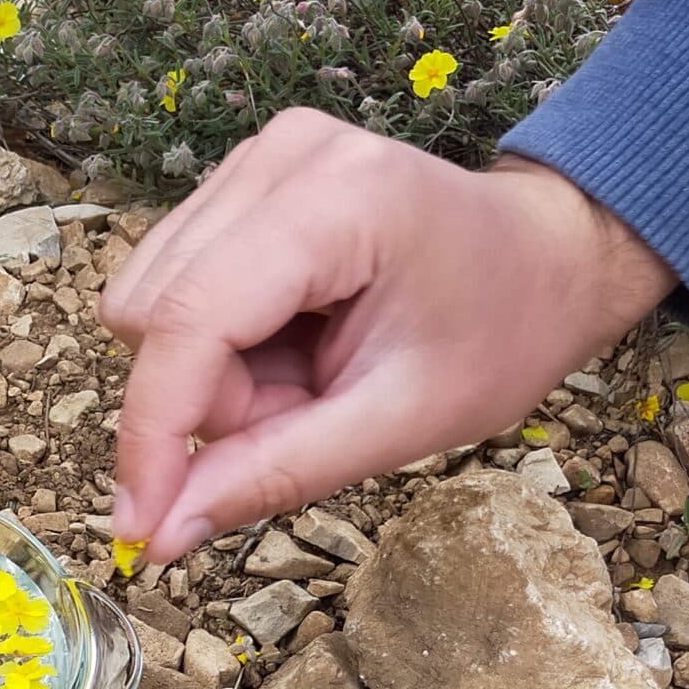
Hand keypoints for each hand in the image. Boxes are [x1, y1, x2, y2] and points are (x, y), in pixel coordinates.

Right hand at [103, 111, 676, 559]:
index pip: (190, 319)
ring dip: (213, 374)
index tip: (139, 525)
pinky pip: (174, 280)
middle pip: (156, 313)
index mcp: (339, 201)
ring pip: (152, 301)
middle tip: (305, 417)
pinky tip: (293, 343)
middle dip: (210, 400)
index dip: (152, 432)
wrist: (549, 259)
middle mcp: (283, 156)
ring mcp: (259, 155)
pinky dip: (220, 342)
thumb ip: (276, 472)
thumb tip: (160, 532)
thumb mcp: (403, 423)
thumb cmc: (500, 334)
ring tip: (308, 377)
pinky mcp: (246, 174)